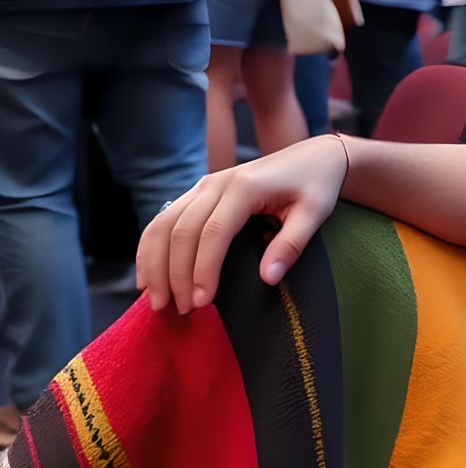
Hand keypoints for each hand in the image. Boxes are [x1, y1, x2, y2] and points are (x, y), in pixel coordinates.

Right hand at [136, 134, 348, 314]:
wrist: (315, 156)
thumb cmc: (317, 185)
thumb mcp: (315, 213)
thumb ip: (292, 244)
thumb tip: (268, 279)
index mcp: (245, 187)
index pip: (214, 233)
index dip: (204, 270)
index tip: (202, 302)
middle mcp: (217, 182)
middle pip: (182, 231)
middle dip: (176, 274)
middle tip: (180, 311)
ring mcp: (205, 185)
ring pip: (164, 224)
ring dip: (155, 264)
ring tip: (157, 301)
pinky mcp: (200, 191)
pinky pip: (165, 218)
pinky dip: (150, 248)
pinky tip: (147, 277)